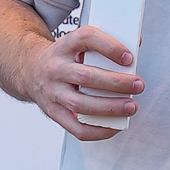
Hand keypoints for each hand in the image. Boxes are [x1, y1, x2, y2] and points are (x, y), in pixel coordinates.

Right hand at [21, 24, 144, 141]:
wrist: (31, 70)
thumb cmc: (63, 57)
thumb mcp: (78, 43)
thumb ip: (104, 44)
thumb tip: (135, 45)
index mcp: (64, 45)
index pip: (86, 39)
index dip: (109, 47)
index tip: (129, 57)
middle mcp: (55, 68)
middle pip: (86, 76)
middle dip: (116, 83)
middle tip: (138, 84)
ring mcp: (52, 92)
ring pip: (81, 104)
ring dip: (110, 107)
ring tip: (131, 106)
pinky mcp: (53, 112)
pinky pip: (76, 128)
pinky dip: (98, 131)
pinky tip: (115, 126)